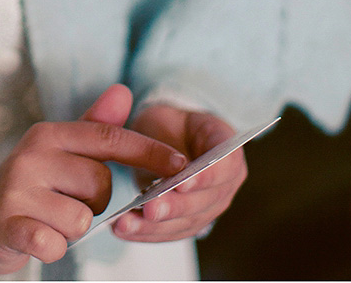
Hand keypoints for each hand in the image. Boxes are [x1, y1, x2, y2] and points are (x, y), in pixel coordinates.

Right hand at [0, 85, 187, 273]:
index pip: (109, 137)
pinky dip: (53, 248)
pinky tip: (37, 238)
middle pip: (100, 183)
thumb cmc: (29, 186)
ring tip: (48, 220)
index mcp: (48, 135)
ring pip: (82, 218)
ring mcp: (16, 191)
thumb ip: (94, 126)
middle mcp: (31, 157)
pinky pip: (55, 243)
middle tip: (65, 201)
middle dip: (94, 201)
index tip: (182, 164)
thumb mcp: (59, 152)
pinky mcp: (8, 225)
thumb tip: (123, 91)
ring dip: (72, 229)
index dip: (149, 150)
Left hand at [112, 104, 247, 241]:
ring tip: (127, 224)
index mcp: (228, 153)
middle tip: (151, 209)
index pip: (225, 167)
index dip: (205, 177)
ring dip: (156, 226)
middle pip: (204, 201)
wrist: (162, 138)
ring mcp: (208, 207)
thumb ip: (172, 132)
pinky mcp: (187, 222)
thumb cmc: (167, 126)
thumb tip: (172, 161)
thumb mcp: (172, 117)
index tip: (182, 183)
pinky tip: (123, 230)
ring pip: (186, 222)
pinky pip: (169, 232)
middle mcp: (224, 185)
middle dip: (175, 207)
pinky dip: (145, 233)